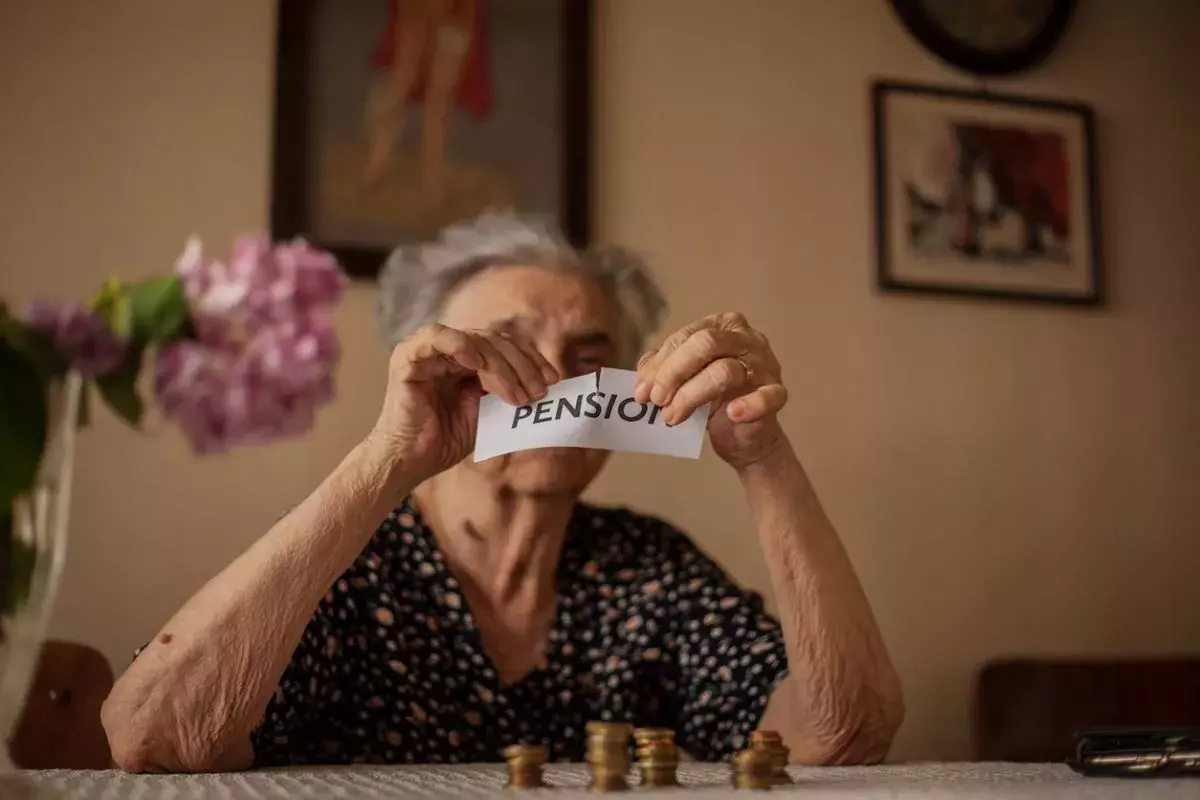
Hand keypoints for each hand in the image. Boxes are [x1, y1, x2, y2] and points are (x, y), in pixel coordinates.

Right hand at [368, 323, 558, 483]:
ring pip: (475, 340)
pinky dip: (460, 345)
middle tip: (539, 391)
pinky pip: (436, 338)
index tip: (553, 380)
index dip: (531, 359)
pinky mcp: (408, 357)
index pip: (506, 345)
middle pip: (495, 340)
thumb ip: (509, 392)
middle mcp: (449, 349)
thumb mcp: (489, 412)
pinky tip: (477, 364)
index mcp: (468, 359)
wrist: (411, 462)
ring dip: (502, 366)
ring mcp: (428, 350)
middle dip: (522, 366)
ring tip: (517, 395)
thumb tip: (545, 385)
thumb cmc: (446, 439)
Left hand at [633, 312, 787, 470]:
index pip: (686, 336)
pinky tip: (732, 414)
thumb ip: (661, 372)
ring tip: (672, 417)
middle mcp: (746, 339)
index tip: (642, 392)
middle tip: (657, 401)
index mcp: (721, 326)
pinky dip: (749, 405)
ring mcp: (765, 365)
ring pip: (725, 371)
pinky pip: (766, 396)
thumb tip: (642, 384)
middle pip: (706, 344)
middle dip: (674, 373)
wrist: (743, 435)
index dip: (660, 364)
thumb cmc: (712, 399)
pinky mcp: (776, 393)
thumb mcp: (682, 380)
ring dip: (692, 395)